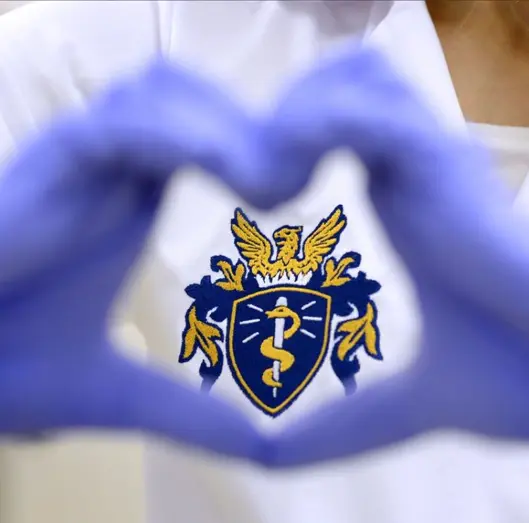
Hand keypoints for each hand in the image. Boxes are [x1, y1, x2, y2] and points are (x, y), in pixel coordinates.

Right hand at [0, 60, 277, 458]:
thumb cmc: (18, 367)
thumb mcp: (123, 389)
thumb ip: (187, 412)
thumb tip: (259, 451)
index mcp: (130, 200)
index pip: (200, 134)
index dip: (250, 145)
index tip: (297, 189)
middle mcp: (105, 170)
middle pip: (185, 95)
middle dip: (243, 124)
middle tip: (294, 175)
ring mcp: (74, 160)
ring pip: (158, 93)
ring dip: (220, 124)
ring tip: (268, 182)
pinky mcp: (47, 166)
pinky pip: (118, 126)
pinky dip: (179, 136)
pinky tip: (232, 172)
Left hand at [262, 45, 528, 466]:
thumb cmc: (498, 381)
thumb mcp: (394, 410)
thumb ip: (335, 429)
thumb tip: (269, 463)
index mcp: (397, 198)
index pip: (332, 126)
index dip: (283, 141)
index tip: (247, 194)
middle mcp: (414, 167)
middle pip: (337, 84)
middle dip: (282, 115)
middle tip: (244, 177)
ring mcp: (432, 157)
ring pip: (351, 78)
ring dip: (294, 117)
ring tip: (262, 182)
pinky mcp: (445, 162)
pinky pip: (368, 111)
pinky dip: (316, 129)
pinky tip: (283, 186)